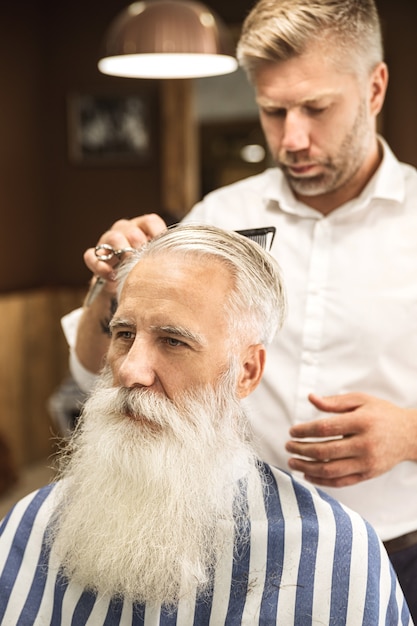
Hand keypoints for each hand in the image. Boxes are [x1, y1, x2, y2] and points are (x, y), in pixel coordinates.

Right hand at [84, 213, 166, 285]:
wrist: (123, 285)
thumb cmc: (144, 269)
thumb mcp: (156, 260)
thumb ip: (163, 255)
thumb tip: (175, 259)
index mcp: (142, 227)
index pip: (151, 222)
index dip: (158, 234)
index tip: (164, 249)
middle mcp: (124, 230)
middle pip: (132, 231)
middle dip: (139, 247)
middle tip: (145, 260)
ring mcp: (107, 241)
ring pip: (112, 238)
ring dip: (122, 253)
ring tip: (128, 267)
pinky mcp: (94, 256)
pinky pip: (91, 256)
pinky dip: (101, 266)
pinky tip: (111, 276)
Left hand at [285, 392, 416, 486]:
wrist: (410, 435)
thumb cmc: (382, 414)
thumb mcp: (361, 400)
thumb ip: (335, 401)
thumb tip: (311, 398)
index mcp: (361, 422)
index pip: (325, 428)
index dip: (305, 431)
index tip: (292, 431)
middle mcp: (364, 444)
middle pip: (325, 451)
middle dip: (301, 449)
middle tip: (288, 446)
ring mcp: (366, 462)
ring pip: (331, 470)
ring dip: (307, 468)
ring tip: (293, 462)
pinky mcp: (368, 474)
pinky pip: (341, 482)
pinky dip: (322, 481)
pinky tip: (308, 475)